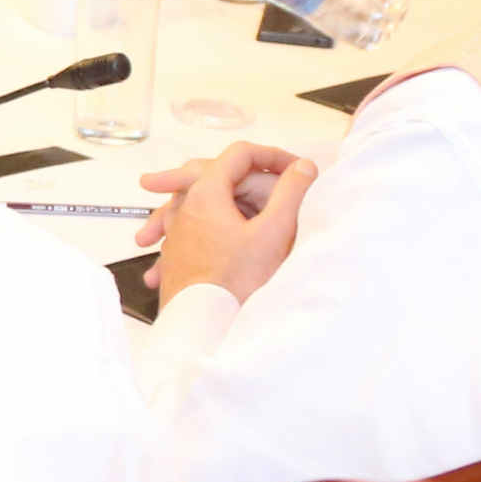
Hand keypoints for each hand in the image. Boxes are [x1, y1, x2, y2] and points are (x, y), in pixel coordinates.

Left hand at [135, 144, 319, 304]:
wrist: (202, 327)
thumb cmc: (235, 283)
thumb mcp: (273, 232)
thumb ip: (290, 193)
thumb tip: (304, 167)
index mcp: (206, 193)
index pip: (240, 154)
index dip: (272, 155)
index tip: (296, 169)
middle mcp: (186, 208)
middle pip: (221, 176)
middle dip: (256, 181)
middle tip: (285, 190)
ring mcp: (178, 233)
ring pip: (210, 205)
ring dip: (239, 207)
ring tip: (267, 220)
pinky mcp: (177, 257)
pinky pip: (200, 231)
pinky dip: (223, 230)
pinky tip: (240, 245)